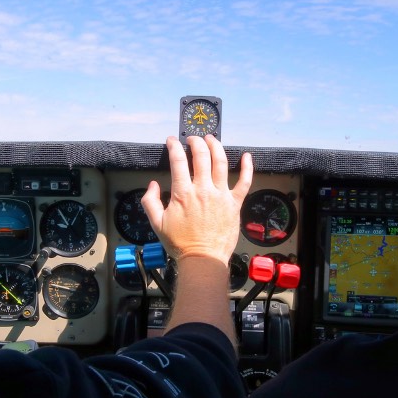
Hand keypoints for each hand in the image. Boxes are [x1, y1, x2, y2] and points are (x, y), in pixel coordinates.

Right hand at [142, 135, 252, 266]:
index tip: (172, 141)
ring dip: (216, 147)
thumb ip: (150, 202)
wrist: (203, 259)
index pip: (178, 161)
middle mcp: (203, 190)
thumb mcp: (157, 224)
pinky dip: (247, 167)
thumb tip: (152, 185)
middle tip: (192, 138)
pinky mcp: (235, 203)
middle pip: (201, 156)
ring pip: (221, 163)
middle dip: (196, 142)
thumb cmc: (180, 244)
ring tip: (211, 139)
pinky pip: (244, 182)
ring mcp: (221, 195)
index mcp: (183, 193)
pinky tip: (247, 156)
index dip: (174, 147)